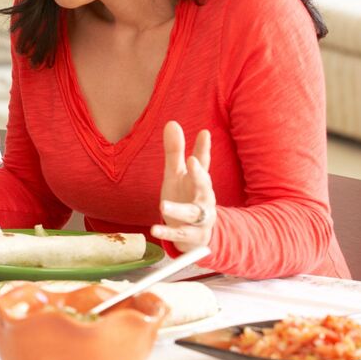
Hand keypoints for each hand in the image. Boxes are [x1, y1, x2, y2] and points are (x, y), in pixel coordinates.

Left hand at [151, 120, 215, 252]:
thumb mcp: (177, 174)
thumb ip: (175, 151)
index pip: (203, 163)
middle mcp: (204, 199)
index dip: (203, 149)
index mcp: (199, 182)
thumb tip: (172, 122)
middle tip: (192, 161)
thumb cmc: (185, 198)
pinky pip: (180, 235)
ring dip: (179, 210)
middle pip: (205, 186)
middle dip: (200, 175)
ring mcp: (200, 219)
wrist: (195, 233)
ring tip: (163, 206)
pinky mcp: (192, 237)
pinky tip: (155, 229)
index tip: (204, 133)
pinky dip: (168, 234)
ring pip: (192, 214)